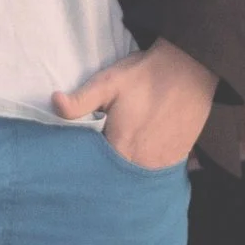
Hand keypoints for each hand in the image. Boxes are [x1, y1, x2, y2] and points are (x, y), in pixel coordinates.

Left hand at [53, 37, 215, 170]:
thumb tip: (54, 103)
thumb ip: (80, 101)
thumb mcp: (107, 83)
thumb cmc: (145, 75)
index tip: (83, 157)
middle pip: (117, 177)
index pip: (95, 168)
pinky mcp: (178, 158)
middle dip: (106, 170)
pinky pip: (156, 172)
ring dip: (127, 171)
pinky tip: (142, 154)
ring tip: (123, 155)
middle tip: (101, 159)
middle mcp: (141, 163)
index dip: (88, 163)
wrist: (190, 68)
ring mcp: (162, 163)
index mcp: (120, 148)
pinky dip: (147, 167)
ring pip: (136, 176)